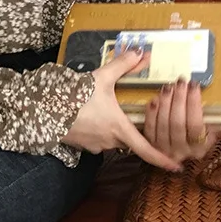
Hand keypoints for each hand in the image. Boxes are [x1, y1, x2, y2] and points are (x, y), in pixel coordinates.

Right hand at [63, 50, 180, 170]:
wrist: (44, 108)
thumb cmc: (75, 95)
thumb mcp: (101, 77)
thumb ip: (124, 65)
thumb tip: (143, 53)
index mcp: (119, 128)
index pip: (146, 150)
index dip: (162, 160)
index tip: (176, 168)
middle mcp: (109, 141)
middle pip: (129, 140)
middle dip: (131, 129)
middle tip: (129, 114)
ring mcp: (95, 145)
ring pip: (113, 139)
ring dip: (113, 128)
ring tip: (104, 110)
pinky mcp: (82, 145)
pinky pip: (97, 140)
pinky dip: (98, 130)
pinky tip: (90, 116)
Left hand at [143, 77, 220, 166]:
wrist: (184, 138)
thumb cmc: (206, 130)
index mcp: (200, 148)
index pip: (195, 126)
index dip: (193, 105)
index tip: (195, 85)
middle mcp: (181, 152)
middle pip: (177, 124)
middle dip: (178, 100)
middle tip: (181, 82)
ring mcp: (163, 149)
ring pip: (162, 124)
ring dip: (165, 102)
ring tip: (169, 86)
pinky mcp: (149, 144)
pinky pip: (149, 128)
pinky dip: (152, 112)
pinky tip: (155, 98)